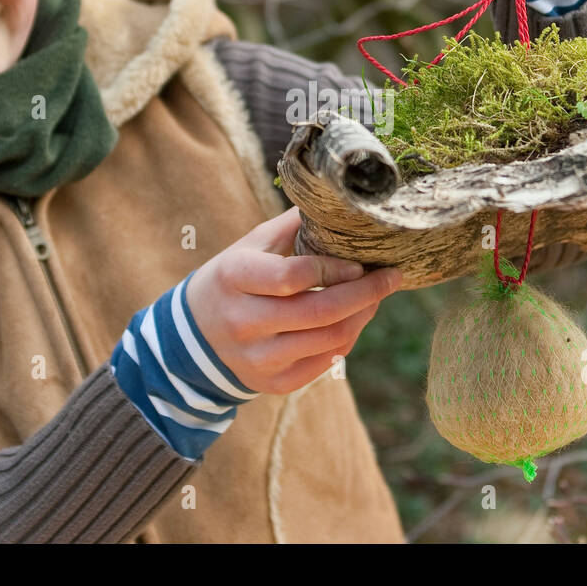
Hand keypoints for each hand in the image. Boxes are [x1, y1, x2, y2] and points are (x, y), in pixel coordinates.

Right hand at [185, 206, 402, 395]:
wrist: (194, 336)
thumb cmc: (234, 279)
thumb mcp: (251, 245)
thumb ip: (293, 225)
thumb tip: (342, 202)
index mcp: (234, 276)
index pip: (293, 277)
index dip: (334, 269)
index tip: (362, 261)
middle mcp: (242, 321)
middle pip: (320, 312)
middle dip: (366, 293)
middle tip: (392, 277)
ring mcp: (257, 358)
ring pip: (329, 340)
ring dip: (363, 316)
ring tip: (376, 297)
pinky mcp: (272, 383)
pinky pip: (325, 364)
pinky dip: (347, 340)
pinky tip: (354, 320)